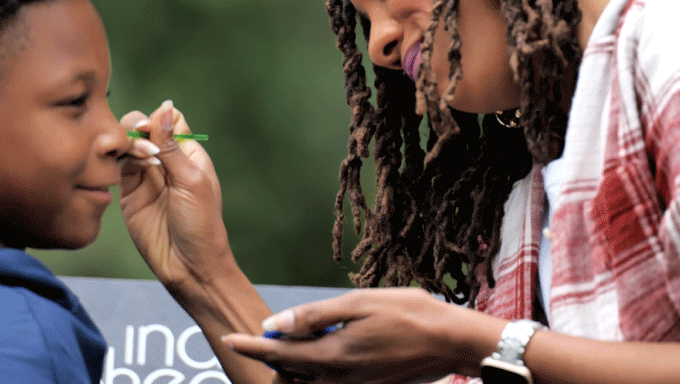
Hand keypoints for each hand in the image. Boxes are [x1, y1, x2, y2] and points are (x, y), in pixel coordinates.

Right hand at [119, 100, 234, 293]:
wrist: (188, 266)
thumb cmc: (201, 224)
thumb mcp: (191, 181)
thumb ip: (172, 146)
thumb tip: (164, 107)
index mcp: (188, 154)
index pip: (169, 121)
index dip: (159, 119)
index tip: (153, 128)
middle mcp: (165, 162)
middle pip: (144, 129)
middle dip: (137, 128)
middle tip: (139, 140)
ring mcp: (145, 177)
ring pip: (127, 145)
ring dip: (127, 144)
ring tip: (138, 158)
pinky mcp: (128, 193)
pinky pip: (115, 167)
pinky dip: (114, 160)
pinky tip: (120, 164)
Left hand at [222, 288, 500, 383]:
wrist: (451, 341)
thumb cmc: (410, 314)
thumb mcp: (358, 304)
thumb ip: (314, 315)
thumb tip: (275, 323)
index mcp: (332, 357)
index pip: (278, 356)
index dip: (250, 347)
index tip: (228, 339)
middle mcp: (339, 378)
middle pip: (290, 375)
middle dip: (270, 360)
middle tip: (260, 340)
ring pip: (309, 382)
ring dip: (291, 368)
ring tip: (286, 347)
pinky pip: (329, 383)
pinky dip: (314, 371)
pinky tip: (321, 351)